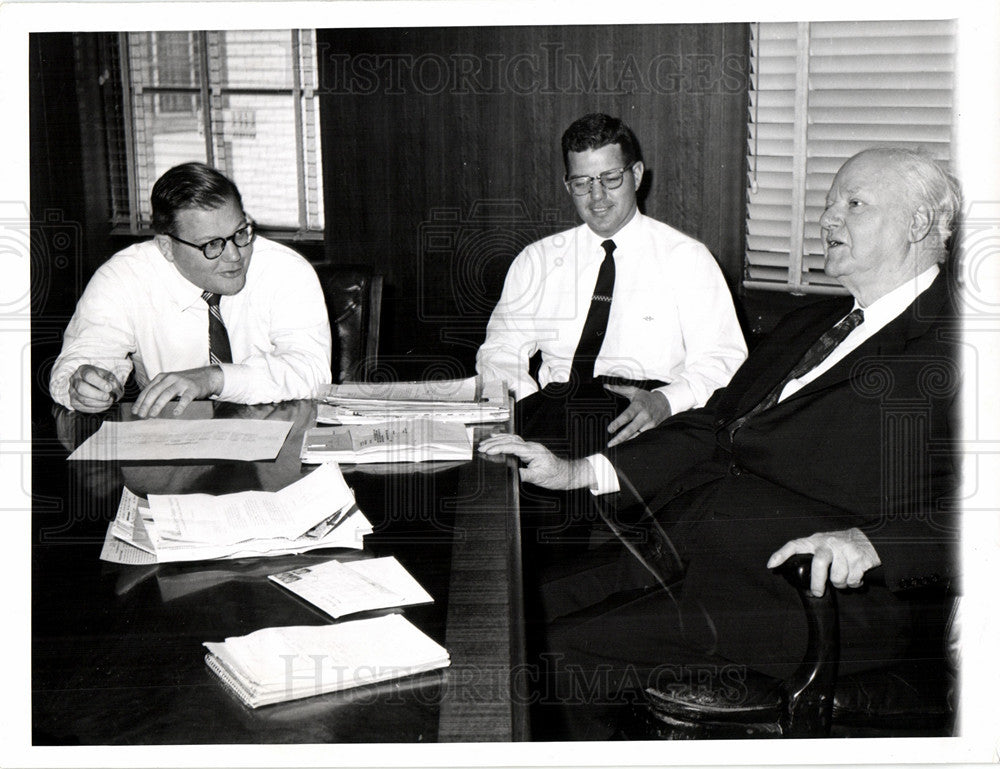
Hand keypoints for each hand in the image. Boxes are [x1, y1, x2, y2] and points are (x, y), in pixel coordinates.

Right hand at [68, 365, 123, 412]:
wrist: (94, 384)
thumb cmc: (102, 378)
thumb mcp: (108, 375)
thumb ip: (112, 381)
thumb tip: (112, 389)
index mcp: (83, 370)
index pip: (89, 376)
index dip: (99, 383)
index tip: (109, 388)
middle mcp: (75, 380)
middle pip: (82, 388)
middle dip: (97, 395)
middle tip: (108, 397)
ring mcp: (72, 391)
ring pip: (83, 400)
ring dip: (99, 403)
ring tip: (109, 402)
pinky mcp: (73, 402)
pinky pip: (83, 408)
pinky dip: (96, 408)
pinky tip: (105, 406)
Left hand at [132, 366, 223, 417]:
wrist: (206, 376)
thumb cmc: (185, 383)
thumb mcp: (170, 382)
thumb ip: (160, 390)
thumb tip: (145, 406)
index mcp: (163, 377)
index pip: (148, 389)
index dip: (140, 401)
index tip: (135, 411)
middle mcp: (171, 378)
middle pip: (155, 391)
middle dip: (146, 404)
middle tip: (141, 415)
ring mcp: (182, 383)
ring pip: (167, 394)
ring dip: (158, 405)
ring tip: (152, 415)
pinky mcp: (193, 389)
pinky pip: (185, 398)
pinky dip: (180, 406)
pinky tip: (176, 413)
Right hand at [477, 434, 596, 489]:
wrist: (566, 474)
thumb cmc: (555, 476)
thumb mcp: (538, 478)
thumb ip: (524, 475)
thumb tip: (510, 474)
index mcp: (533, 451)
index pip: (512, 446)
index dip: (498, 448)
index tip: (487, 450)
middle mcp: (532, 447)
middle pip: (510, 440)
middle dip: (494, 443)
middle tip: (481, 447)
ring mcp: (531, 447)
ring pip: (512, 439)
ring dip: (498, 440)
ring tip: (486, 442)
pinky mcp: (531, 450)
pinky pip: (515, 441)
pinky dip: (505, 440)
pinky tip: (499, 439)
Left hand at [604, 385, 671, 447]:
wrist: (665, 403)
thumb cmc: (646, 397)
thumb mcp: (634, 391)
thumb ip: (619, 389)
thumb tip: (606, 386)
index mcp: (639, 406)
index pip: (627, 416)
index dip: (618, 423)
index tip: (609, 429)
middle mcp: (645, 416)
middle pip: (631, 429)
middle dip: (620, 437)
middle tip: (610, 443)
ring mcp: (649, 424)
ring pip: (635, 435)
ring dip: (624, 441)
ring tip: (613, 445)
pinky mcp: (652, 429)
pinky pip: (640, 436)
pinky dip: (632, 440)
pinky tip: (623, 443)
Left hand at [767, 527, 880, 596]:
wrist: (867, 539)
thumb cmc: (839, 547)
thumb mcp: (822, 545)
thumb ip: (810, 556)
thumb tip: (793, 575)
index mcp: (815, 541)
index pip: (794, 545)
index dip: (781, 554)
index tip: (771, 565)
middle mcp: (828, 543)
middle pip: (819, 563)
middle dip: (818, 582)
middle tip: (818, 592)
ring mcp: (845, 550)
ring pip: (838, 577)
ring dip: (841, 583)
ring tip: (843, 578)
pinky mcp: (859, 558)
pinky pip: (853, 579)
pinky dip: (854, 583)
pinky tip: (855, 576)